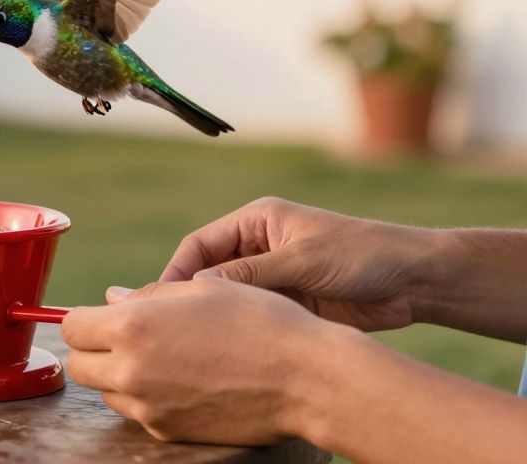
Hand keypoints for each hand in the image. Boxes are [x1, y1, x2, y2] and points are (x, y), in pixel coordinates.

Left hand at [62, 279, 339, 444]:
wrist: (307, 380)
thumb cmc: (260, 322)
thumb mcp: (203, 289)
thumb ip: (148, 294)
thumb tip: (113, 298)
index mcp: (132, 326)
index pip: (71, 326)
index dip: (86, 318)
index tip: (104, 316)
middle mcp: (131, 371)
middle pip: (79, 365)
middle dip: (95, 350)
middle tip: (127, 337)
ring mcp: (148, 408)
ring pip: (107, 392)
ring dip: (121, 375)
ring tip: (165, 357)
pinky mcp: (169, 431)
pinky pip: (139, 413)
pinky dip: (150, 398)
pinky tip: (186, 380)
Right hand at [159, 197, 435, 331]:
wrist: (414, 282)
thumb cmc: (363, 254)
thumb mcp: (302, 259)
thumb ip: (250, 273)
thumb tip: (198, 286)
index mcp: (257, 222)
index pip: (200, 245)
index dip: (177, 272)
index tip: (158, 301)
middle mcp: (259, 248)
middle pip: (208, 273)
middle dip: (188, 298)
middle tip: (165, 328)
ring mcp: (273, 278)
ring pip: (228, 300)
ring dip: (213, 317)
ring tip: (189, 344)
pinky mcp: (289, 304)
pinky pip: (252, 317)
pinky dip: (238, 331)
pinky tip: (225, 350)